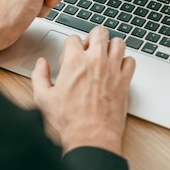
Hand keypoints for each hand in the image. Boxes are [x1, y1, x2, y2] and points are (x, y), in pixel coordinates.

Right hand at [31, 26, 135, 155]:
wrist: (91, 137)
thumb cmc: (69, 121)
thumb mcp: (43, 98)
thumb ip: (39, 76)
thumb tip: (41, 64)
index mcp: (74, 61)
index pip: (73, 38)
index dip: (69, 47)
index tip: (69, 59)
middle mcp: (95, 61)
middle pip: (99, 32)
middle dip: (93, 37)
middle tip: (89, 50)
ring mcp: (112, 69)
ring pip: (118, 42)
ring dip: (111, 46)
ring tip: (104, 56)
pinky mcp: (124, 81)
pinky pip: (130, 61)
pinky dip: (125, 62)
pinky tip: (116, 70)